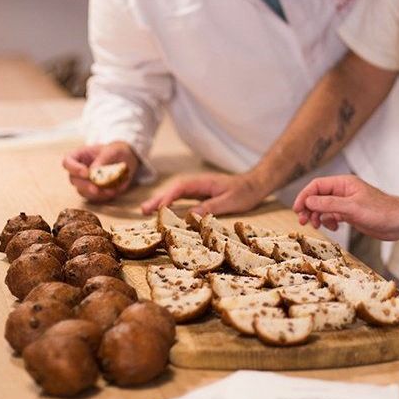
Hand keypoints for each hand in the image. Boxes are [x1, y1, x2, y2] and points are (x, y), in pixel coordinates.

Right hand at [61, 141, 138, 202]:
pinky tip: (112, 192)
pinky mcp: (93, 192)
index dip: (74, 169)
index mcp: (78, 156)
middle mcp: (78, 171)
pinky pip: (93, 197)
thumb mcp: (111, 151)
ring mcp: (84, 182)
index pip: (67, 162)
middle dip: (85, 185)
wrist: (125, 160)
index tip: (86, 173)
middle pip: (73, 180)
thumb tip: (93, 171)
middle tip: (96, 189)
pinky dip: (102, 196)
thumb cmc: (115, 151)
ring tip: (109, 191)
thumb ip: (102, 159)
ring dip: (94, 193)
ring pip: (82, 191)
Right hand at [139, 172, 267, 215]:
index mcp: (203, 182)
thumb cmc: (244, 192)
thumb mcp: (229, 202)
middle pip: (174, 189)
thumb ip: (210, 207)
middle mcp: (198, 184)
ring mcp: (199, 189)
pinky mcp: (201, 195)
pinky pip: (182, 198)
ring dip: (161, 201)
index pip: (181, 187)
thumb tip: (190, 215)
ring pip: (176, 194)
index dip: (168, 197)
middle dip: (158, 199)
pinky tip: (164, 212)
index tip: (159, 208)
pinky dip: (171, 204)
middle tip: (142, 210)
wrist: (255, 185)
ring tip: (146, 212)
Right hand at [292, 175, 398, 239]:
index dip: (304, 196)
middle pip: (318, 197)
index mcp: (344, 183)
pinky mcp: (351, 214)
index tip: (297, 209)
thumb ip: (329, 203)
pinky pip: (333, 216)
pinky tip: (335, 228)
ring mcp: (347, 203)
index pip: (317, 186)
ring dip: (318, 216)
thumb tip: (309, 201)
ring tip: (317, 226)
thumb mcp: (352, 208)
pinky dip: (329, 222)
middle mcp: (344, 192)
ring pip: (324, 208)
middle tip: (303, 221)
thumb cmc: (381, 212)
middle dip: (309, 208)